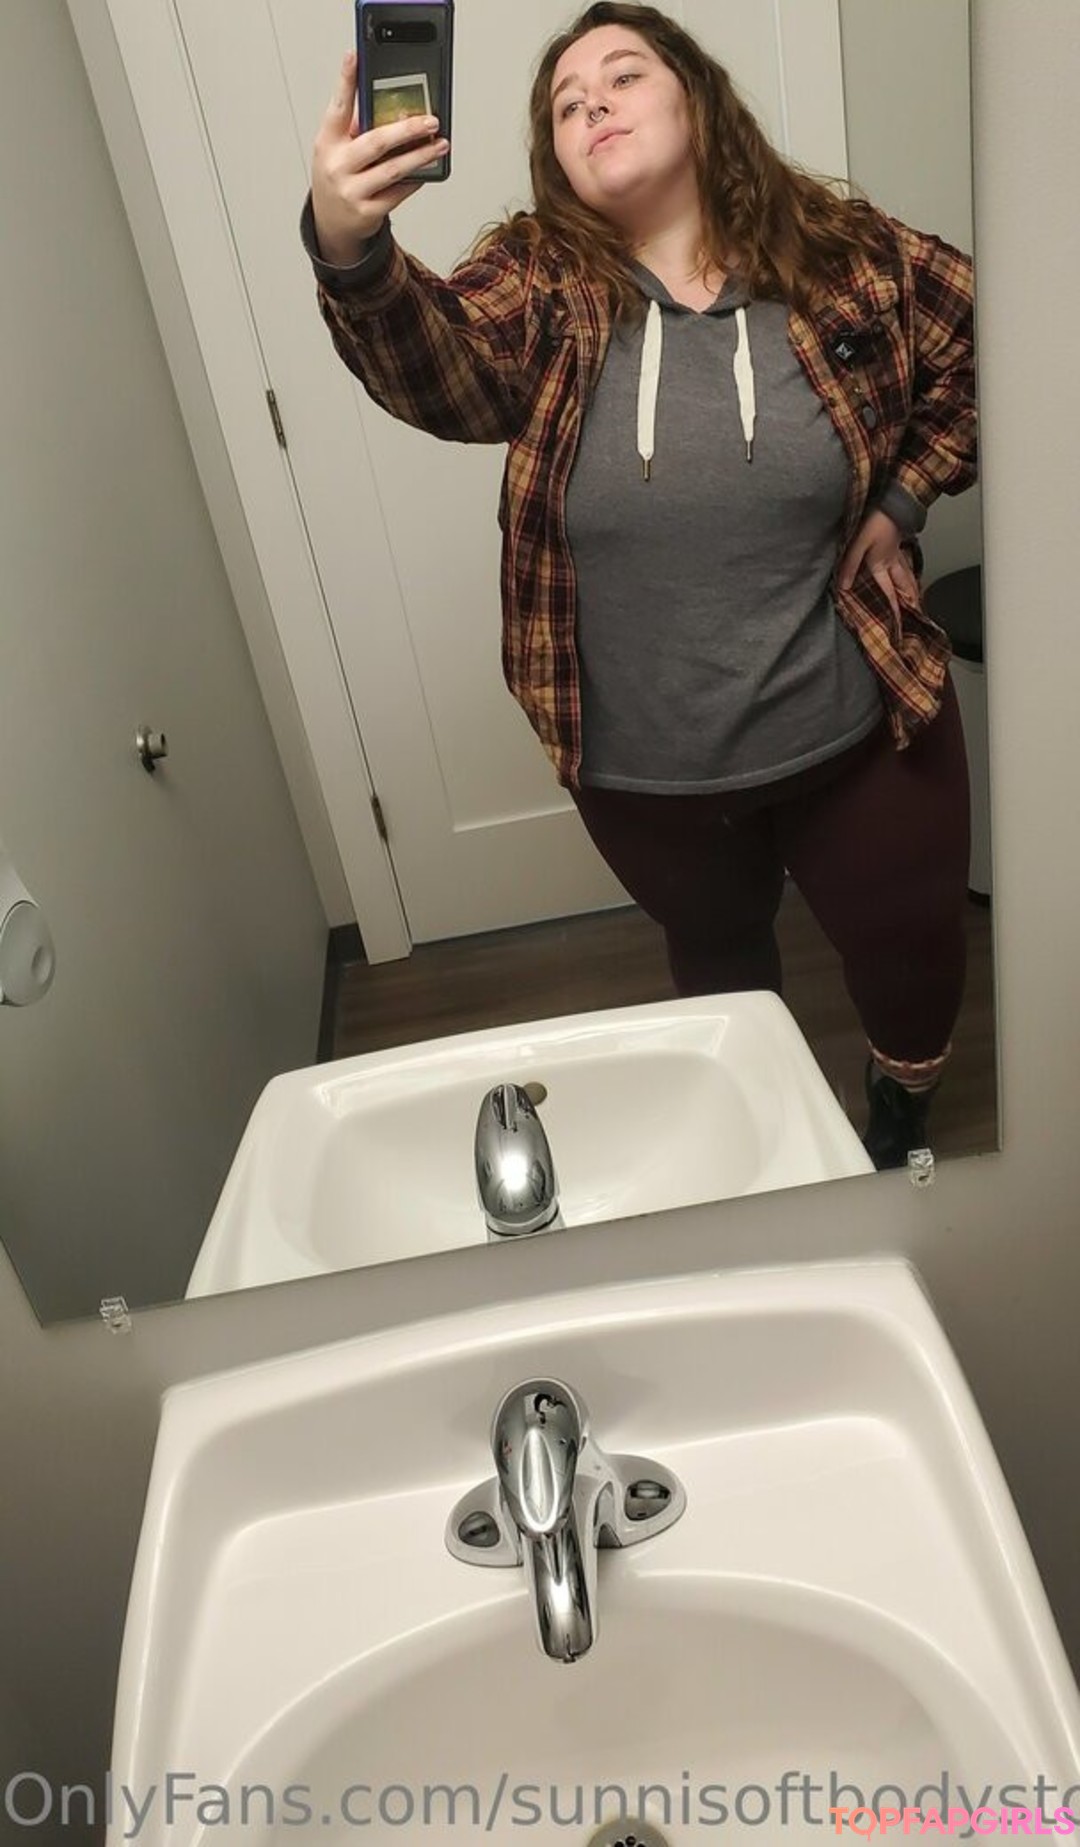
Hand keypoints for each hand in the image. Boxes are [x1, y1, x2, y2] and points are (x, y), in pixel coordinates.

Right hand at [311, 52, 448, 267]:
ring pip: (393, 170)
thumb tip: (397, 107)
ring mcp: (351, 190)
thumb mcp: (338, 148)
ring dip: (421, 156)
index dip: (345, 80)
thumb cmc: (340, 175)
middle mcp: (336, 165)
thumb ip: (358, 127)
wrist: (331, 223)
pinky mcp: (367, 212)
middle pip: (376, 141)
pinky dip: (415, 179)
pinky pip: (398, 193)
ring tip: (441, 144)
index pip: (337, 106)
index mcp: (328, 141)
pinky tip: (427, 169)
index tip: (354, 56)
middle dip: (407, 129)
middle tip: (431, 120)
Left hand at [838, 509, 918, 622]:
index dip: (893, 607)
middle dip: (910, 599)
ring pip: (908, 574)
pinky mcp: (898, 544)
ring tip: (917, 598)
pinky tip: (909, 573)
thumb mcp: (857, 545)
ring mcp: (897, 553)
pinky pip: (906, 564)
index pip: (888, 591)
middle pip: (904, 585)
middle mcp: (892, 562)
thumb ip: (850, 566)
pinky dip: (910, 572)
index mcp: (882, 565)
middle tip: (916, 612)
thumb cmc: (873, 522)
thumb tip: (844, 588)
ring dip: (913, 587)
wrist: (891, 503)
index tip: (898, 622)